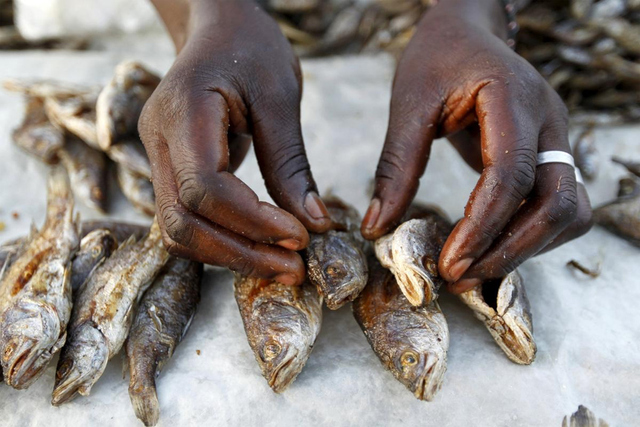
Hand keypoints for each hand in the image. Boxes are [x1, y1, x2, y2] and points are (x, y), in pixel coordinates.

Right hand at [141, 0, 330, 284]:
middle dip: (240, 253)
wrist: (217, 30)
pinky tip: (261, 246)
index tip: (299, 237)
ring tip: (283, 265)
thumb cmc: (249, 49)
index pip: (204, 187)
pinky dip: (223, 241)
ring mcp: (157, 158)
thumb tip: (313, 224)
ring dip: (230, 256)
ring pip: (179, 231)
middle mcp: (157, 141)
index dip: (252, 221)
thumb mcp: (279, 97)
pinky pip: (187, 221)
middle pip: (182, 222)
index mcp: (183, 112)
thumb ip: (290, 163)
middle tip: (293, 268)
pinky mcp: (170, 171)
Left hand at [361, 0, 592, 292]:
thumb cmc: (436, 60)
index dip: (482, 226)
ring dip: (527, 249)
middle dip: (510, 249)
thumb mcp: (408, 104)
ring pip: (569, 211)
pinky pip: (560, 206)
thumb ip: (396, 166)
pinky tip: (492, 247)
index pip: (511, 174)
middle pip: (557, 203)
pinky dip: (533, 236)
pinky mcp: (552, 154)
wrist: (466, 33)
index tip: (449, 263)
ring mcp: (558, 137)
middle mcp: (550, 120)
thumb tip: (376, 229)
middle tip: (460, 277)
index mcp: (513, 98)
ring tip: (473, 269)